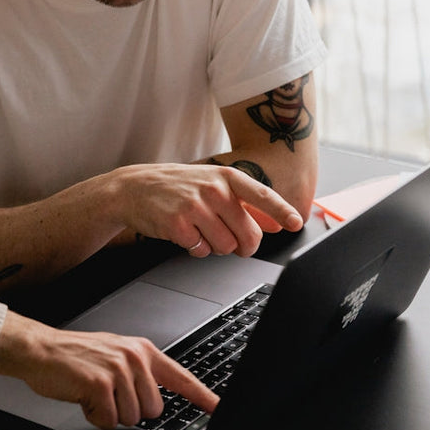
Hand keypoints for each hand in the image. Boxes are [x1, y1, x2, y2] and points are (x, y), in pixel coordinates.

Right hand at [0, 312, 219, 429]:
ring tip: (92, 393)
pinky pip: (108, 421)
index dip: (203, 397)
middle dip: (128, 410)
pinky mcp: (100, 384)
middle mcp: (135, 358)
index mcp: (143, 351)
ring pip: (130, 418)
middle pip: (152, 410)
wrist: (40, 349)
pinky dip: (93, 417)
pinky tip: (83, 397)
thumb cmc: (75, 357)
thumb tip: (155, 399)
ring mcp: (118, 370)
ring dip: (108, 414)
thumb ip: (139, 373)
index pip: (181, 378)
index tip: (219, 409)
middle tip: (106, 394)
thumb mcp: (115, 356)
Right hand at [111, 164, 302, 257]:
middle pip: (248, 234)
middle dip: (244, 246)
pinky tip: (185, 234)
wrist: (135, 188)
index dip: (281, 211)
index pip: (262, 195)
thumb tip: (275, 224)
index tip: (295, 223)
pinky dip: (196, 249)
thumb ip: (245, 204)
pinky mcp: (178, 225)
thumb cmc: (178, 187)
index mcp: (226, 177)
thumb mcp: (213, 186)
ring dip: (217, 246)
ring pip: (226, 247)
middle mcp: (213, 190)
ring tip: (201, 231)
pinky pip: (202, 251)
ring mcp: (195, 207)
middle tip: (235, 244)